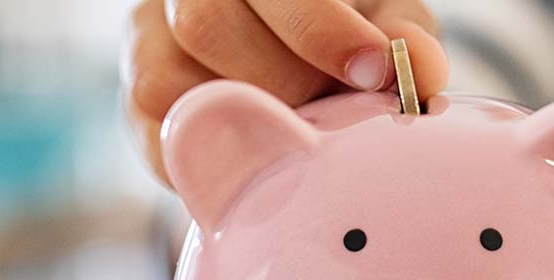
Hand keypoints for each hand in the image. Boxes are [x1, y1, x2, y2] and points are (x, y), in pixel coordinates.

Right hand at [126, 0, 447, 181]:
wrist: (293, 79)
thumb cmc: (344, 39)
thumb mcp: (383, 24)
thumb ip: (403, 37)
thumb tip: (414, 64)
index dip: (318, 27)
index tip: (374, 70)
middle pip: (205, 21)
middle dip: (286, 79)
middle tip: (336, 108)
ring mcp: (148, 42)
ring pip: (170, 81)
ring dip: (251, 119)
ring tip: (304, 126)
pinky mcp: (140, 107)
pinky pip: (165, 137)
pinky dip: (226, 152)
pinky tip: (268, 147)